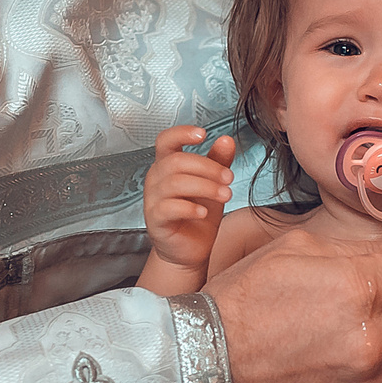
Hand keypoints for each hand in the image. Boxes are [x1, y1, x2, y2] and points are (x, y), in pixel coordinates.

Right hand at [143, 126, 236, 269]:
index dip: (181, 133)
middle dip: (207, 167)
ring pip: (174, 183)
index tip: (203, 133)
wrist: (191, 249)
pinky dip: (190, 208)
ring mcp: (152, 199)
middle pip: (176, 161)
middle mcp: (156, 179)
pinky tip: (204, 212)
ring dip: (205, 187)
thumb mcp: (213, 184)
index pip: (165, 140)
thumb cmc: (199, 214)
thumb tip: (227, 140)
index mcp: (167, 165)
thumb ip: (218, 162)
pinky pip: (169, 208)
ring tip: (226, 195)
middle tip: (229, 177)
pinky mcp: (155, 220)